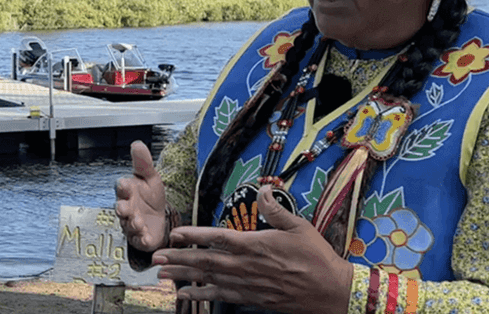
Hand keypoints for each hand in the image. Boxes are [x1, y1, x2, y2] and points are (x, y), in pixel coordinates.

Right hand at [114, 140, 168, 251]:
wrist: (161, 219)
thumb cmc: (151, 198)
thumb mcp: (151, 178)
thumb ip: (143, 163)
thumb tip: (137, 144)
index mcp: (128, 193)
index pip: (122, 188)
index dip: (123, 187)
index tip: (125, 184)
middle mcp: (127, 209)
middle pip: (121, 209)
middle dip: (122, 209)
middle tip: (125, 208)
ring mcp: (132, 225)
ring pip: (128, 225)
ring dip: (132, 224)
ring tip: (137, 222)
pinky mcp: (141, 239)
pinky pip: (139, 240)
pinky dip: (142, 239)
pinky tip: (145, 237)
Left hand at [151, 185, 351, 313]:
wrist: (332, 291)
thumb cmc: (317, 258)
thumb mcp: (300, 227)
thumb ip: (276, 209)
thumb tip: (264, 189)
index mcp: (257, 245)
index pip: (218, 238)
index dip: (194, 236)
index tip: (175, 234)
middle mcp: (248, 266)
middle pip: (206, 261)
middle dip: (179, 258)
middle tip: (156, 257)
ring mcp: (249, 284)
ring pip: (210, 280)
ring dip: (184, 277)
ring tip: (162, 275)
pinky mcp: (253, 299)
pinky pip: (222, 297)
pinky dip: (202, 295)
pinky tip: (186, 294)